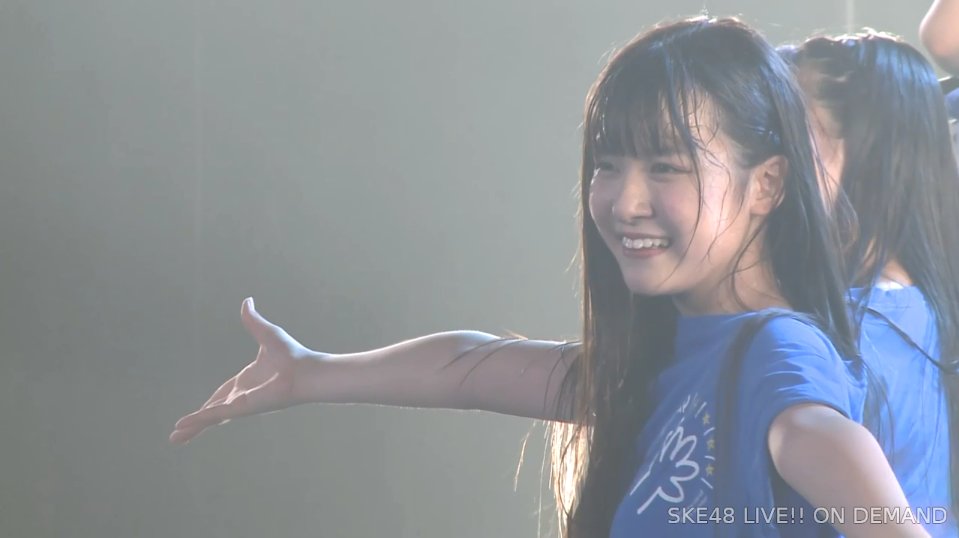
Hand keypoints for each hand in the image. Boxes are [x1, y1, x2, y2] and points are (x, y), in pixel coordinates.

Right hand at [169, 298, 311, 443]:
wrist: (305, 371)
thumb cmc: (292, 355)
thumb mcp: (266, 333)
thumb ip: (253, 320)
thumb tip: (247, 301)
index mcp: (248, 381)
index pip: (224, 394)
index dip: (211, 401)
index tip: (202, 409)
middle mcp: (243, 396)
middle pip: (214, 411)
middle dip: (197, 422)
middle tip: (179, 432)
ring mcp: (241, 404)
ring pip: (210, 418)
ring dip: (192, 427)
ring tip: (175, 439)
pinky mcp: (240, 408)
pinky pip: (214, 414)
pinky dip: (198, 420)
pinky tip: (183, 427)